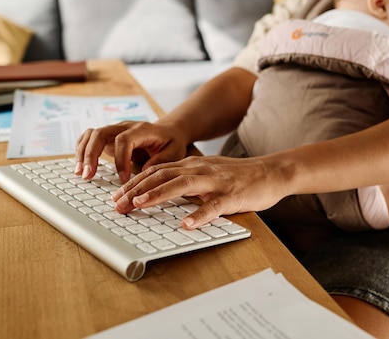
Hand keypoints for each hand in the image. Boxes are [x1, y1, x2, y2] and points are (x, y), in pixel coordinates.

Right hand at [75, 120, 188, 182]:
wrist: (168, 132)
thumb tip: (143, 172)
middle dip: (91, 155)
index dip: (120, 160)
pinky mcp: (108, 137)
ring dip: (82, 153)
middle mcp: (124, 126)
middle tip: (87, 175)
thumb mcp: (174, 152)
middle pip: (100, 133)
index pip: (124, 140)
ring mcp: (114, 130)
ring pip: (91, 135)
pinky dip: (81, 151)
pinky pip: (89, 139)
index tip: (122, 180)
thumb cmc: (171, 143)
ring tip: (80, 173)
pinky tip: (80, 166)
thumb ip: (161, 161)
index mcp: (142, 129)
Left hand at [110, 155, 288, 228]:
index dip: (134, 182)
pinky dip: (199, 215)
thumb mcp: (208, 172)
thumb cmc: (238, 176)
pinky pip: (213, 206)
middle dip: (137, 189)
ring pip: (182, 185)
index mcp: (192, 165)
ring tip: (140, 205)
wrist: (271, 172)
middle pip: (163, 176)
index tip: (117, 195)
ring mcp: (216, 182)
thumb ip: (186, 179)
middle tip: (118, 204)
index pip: (157, 170)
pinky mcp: (232, 195)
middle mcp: (200, 169)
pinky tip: (186, 224)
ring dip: (159, 195)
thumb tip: (159, 191)